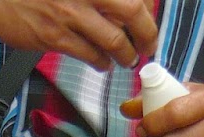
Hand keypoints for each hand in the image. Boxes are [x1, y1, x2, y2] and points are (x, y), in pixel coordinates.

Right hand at [0, 0, 158, 68]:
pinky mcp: (55, 37)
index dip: (147, 10)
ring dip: (126, 54)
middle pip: (132, 12)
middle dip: (146, 33)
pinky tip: (104, 64)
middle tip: (148, 45)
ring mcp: (70, 15)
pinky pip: (88, 54)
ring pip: (113, 39)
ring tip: (128, 59)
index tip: (148, 18)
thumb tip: (129, 6)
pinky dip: (101, 62)